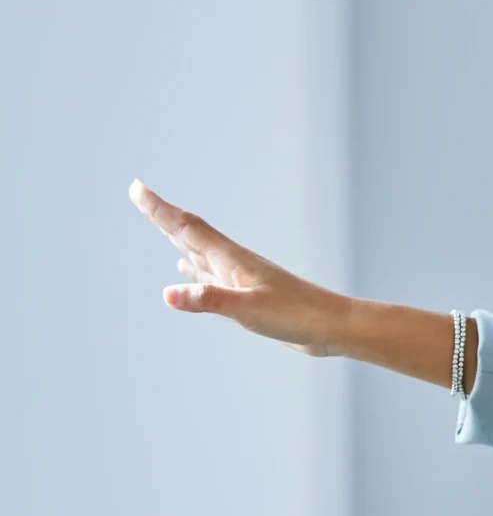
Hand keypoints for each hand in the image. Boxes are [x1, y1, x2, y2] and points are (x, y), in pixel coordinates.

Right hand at [129, 180, 347, 353]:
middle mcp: (234, 264)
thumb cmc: (297, 317)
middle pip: (191, 233)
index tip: (136, 188)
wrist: (333, 327)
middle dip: (163, 216)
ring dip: (178, 239)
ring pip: (201, 252)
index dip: (159, 209)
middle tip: (139, 196)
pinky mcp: (250, 295)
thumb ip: (209, 300)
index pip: (187, 228)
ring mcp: (242, 278)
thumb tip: (167, 294)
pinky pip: (212, 275)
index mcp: (231, 260)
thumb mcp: (248, 310)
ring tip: (162, 227)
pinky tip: (188, 270)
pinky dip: (195, 268)